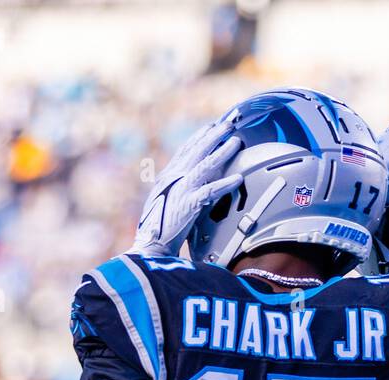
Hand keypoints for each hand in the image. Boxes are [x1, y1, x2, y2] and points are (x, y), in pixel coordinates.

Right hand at [129, 115, 243, 257]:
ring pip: (206, 165)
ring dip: (222, 152)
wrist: (150, 245)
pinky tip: (238, 179)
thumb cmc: (159, 227)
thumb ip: (178, 188)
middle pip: (196, 150)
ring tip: (236, 141)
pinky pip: (211, 191)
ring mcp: (181, 189)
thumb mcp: (166, 201)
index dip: (199, 137)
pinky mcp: (189, 204)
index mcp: (168, 177)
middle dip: (213, 135)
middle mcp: (174, 178)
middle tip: (228, 123)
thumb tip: (194, 182)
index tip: (211, 126)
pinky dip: (225, 184)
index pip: (185, 150)